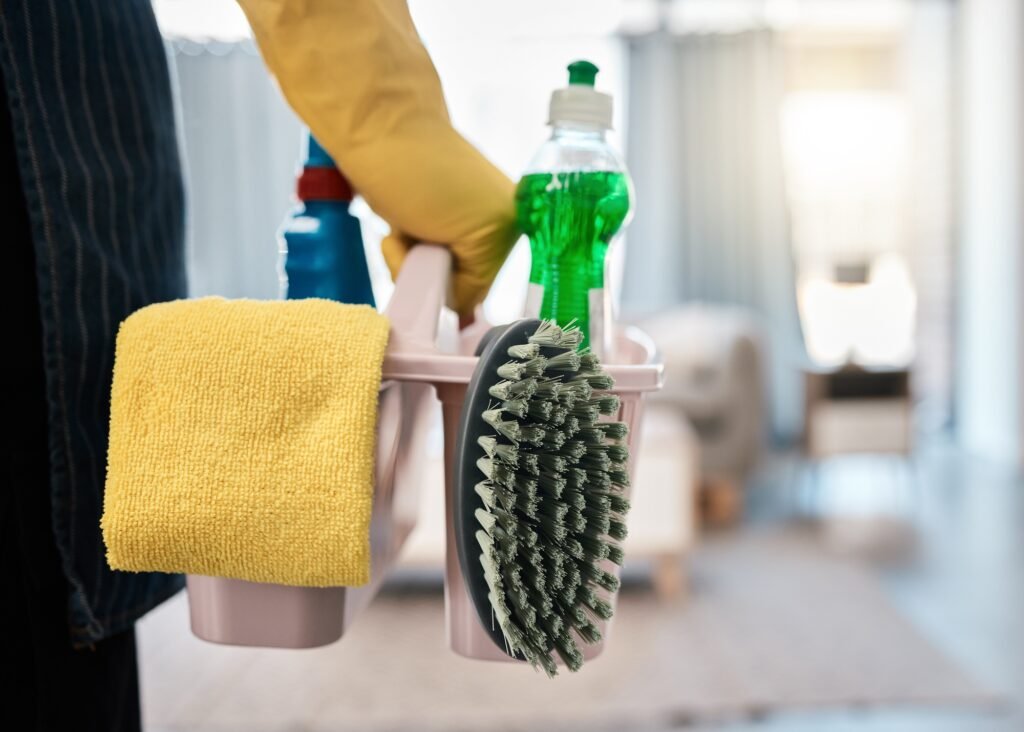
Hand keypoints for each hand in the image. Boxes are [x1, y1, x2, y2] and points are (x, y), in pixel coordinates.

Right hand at [238, 0, 518, 318]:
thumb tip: (462, 318)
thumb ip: (450, 258)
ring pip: (454, 294)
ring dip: (415, 266)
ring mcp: (506, 227)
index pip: (473, 283)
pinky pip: (447, 290)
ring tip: (410, 216)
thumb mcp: (430, 222)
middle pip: (465, 292)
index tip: (417, 233)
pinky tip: (408, 221)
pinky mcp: (492, 232)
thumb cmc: (395, 167)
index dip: (437, 274)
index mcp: (503, 218)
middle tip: (411, 219)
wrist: (382, 123)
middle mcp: (513, 223)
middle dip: (425, 271)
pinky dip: (410, 264)